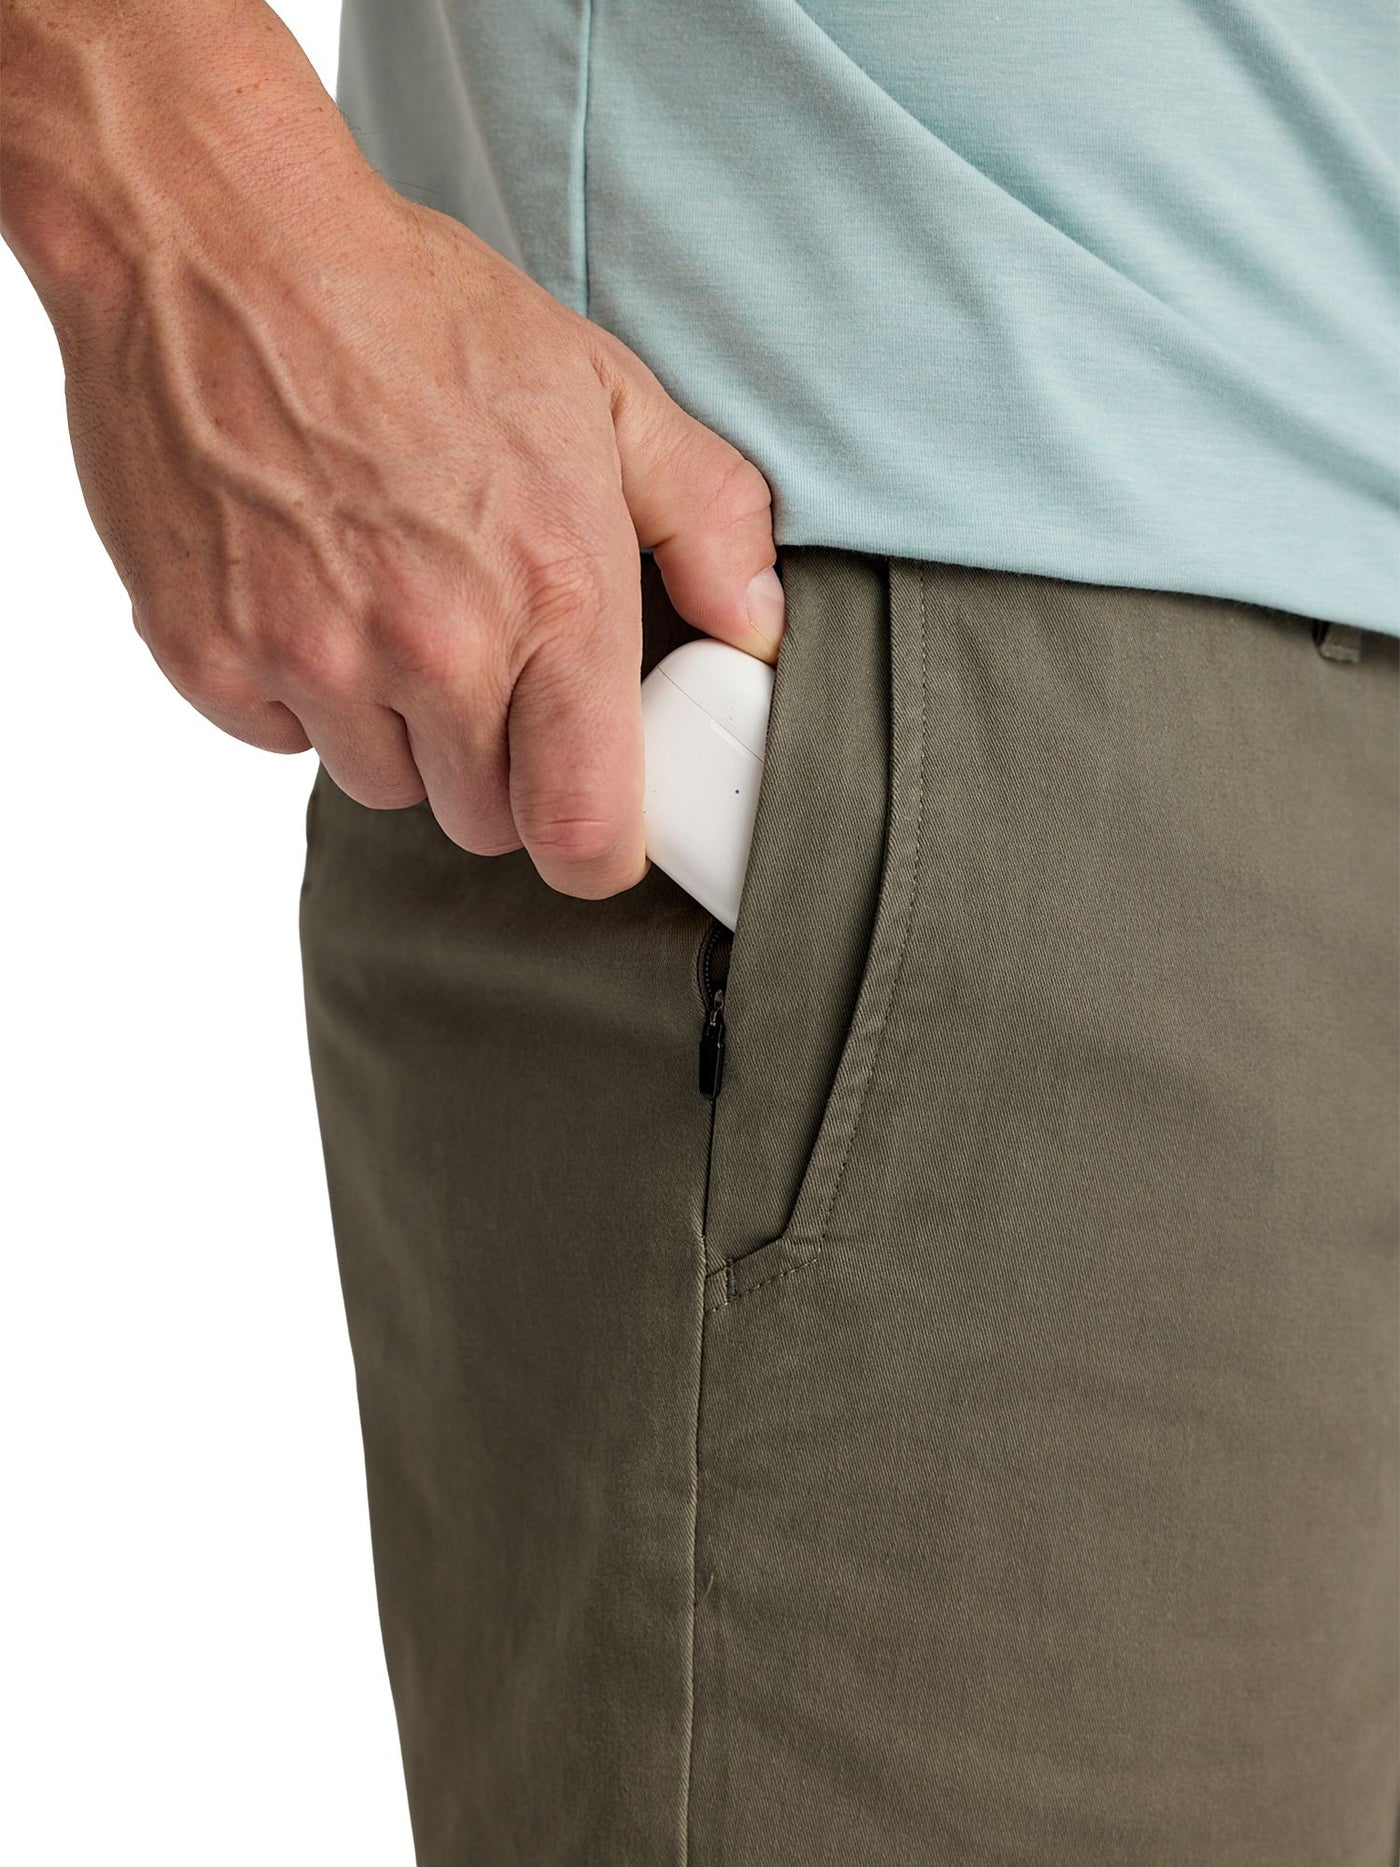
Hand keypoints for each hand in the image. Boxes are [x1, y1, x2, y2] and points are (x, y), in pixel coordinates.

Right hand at [1, 0, 785, 898]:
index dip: (595, 850)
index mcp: (551, 598)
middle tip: (487, 658)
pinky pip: (283, 737)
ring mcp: (310, 656)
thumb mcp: (605, 391)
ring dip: (399, 730)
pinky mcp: (208, 652)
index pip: (582, 831)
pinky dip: (300, 692)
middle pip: (483, 820)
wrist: (218, 242)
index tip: (592, 825)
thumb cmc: (416, 311)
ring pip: (383, 784)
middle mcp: (431, 648)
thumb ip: (707, 519)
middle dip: (499, 767)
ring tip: (390, 604)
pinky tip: (308, 590)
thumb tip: (758, 629)